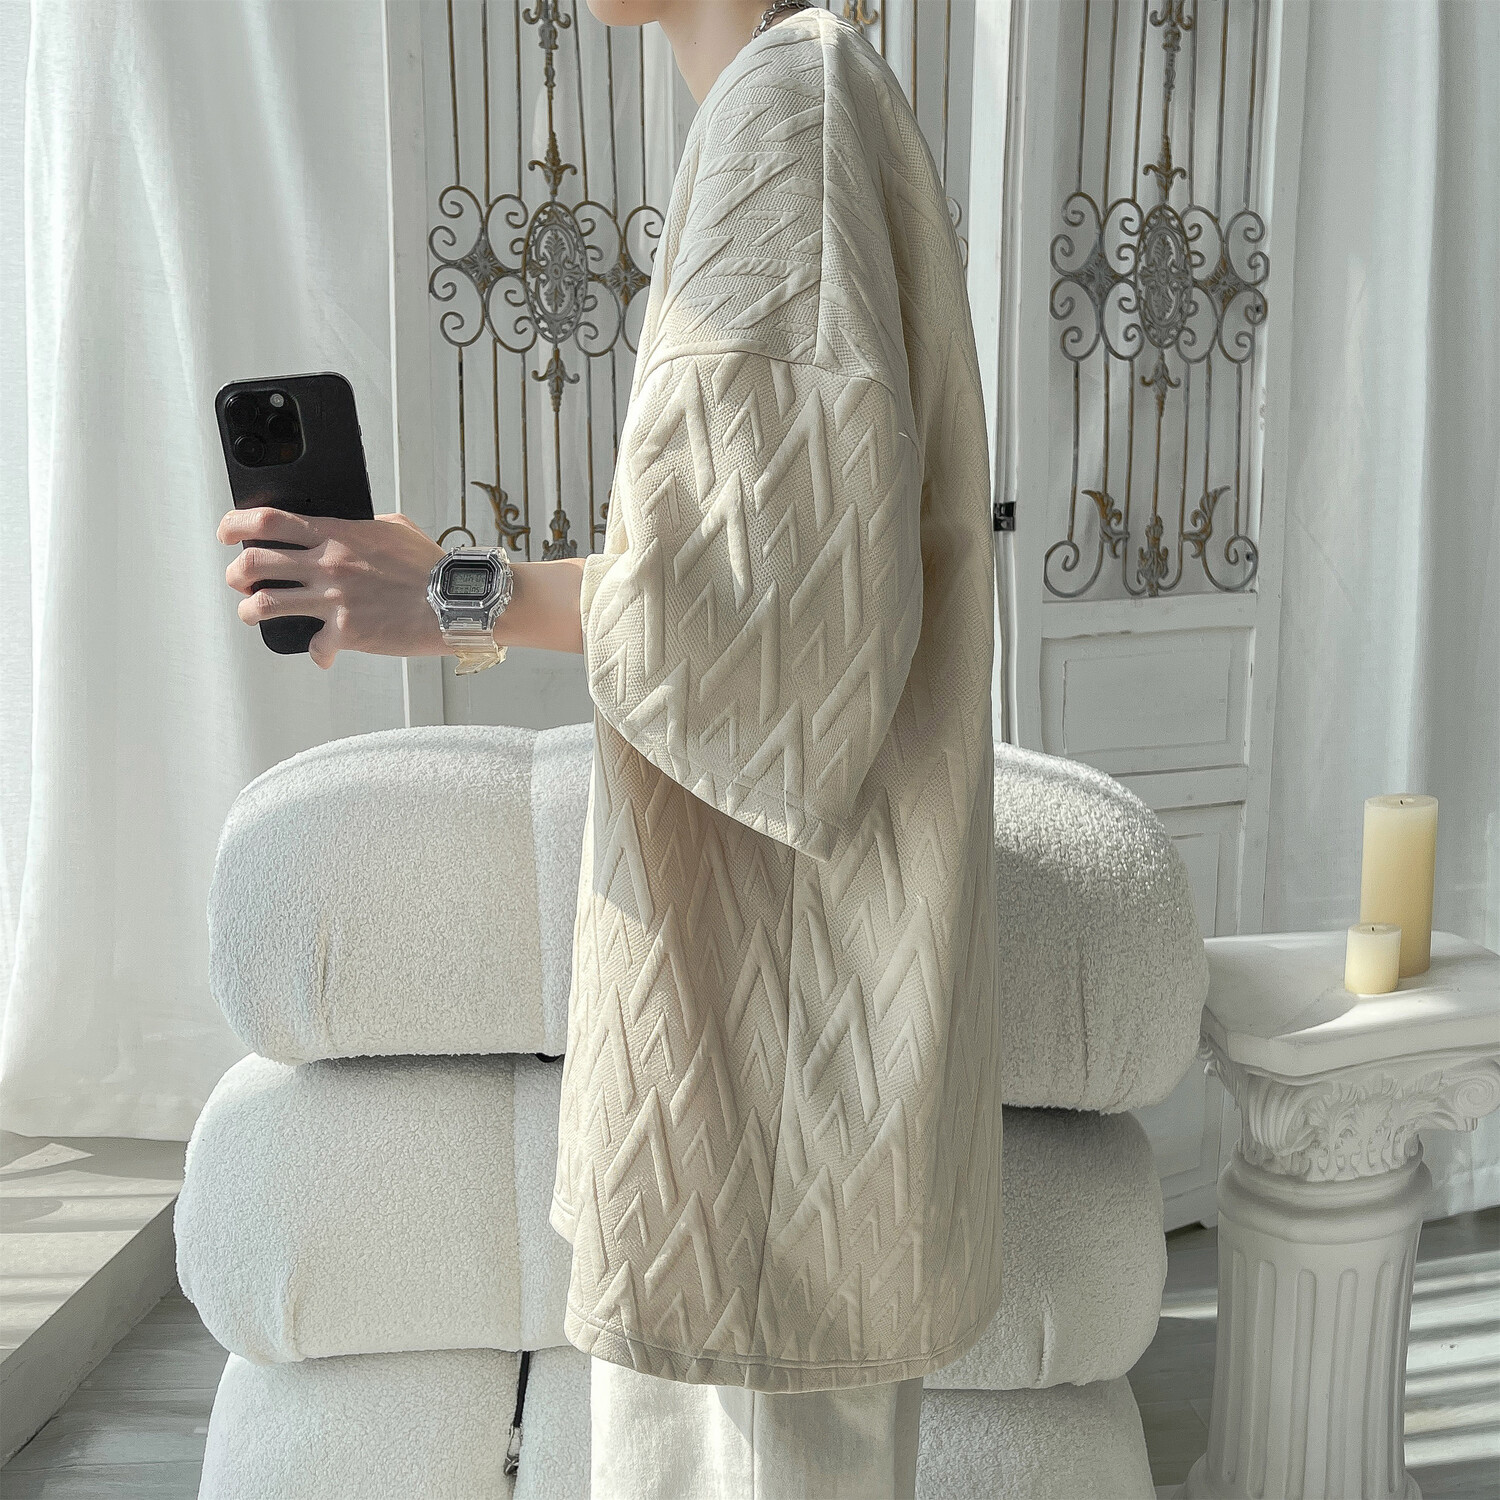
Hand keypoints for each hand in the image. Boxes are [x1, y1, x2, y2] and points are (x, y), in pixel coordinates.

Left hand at [218, 508, 447, 669]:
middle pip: (254, 563)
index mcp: (335, 534)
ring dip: (249, 610)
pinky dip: (316, 652)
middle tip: (238, 581)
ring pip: (265, 604)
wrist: (453, 601)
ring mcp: (333, 599)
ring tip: (252, 613)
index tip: (227, 533)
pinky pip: (315, 647)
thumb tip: (354, 527)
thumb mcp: (396, 528)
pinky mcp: (346, 632)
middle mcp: (326, 564)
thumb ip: (366, 526)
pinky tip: (323, 652)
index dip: (236, 524)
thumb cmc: (431, 566)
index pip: (268, 521)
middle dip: (236, 574)